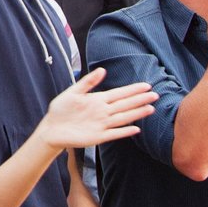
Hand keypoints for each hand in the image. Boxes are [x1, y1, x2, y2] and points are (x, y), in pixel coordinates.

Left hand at [35, 68, 154, 150]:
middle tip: (155, 95)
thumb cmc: (60, 110)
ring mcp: (102, 124)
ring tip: (151, 108)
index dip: (133, 90)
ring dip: (137, 113)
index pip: (120, 93)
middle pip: (125, 104)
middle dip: (140, 99)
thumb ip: (87, 82)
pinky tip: (136, 129)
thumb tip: (103, 70)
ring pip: (123, 118)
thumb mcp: (72, 92)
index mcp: (98, 100)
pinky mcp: (98, 136)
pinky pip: (114, 133)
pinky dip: (125, 131)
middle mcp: (103, 111)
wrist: (51, 129)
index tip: (146, 85)